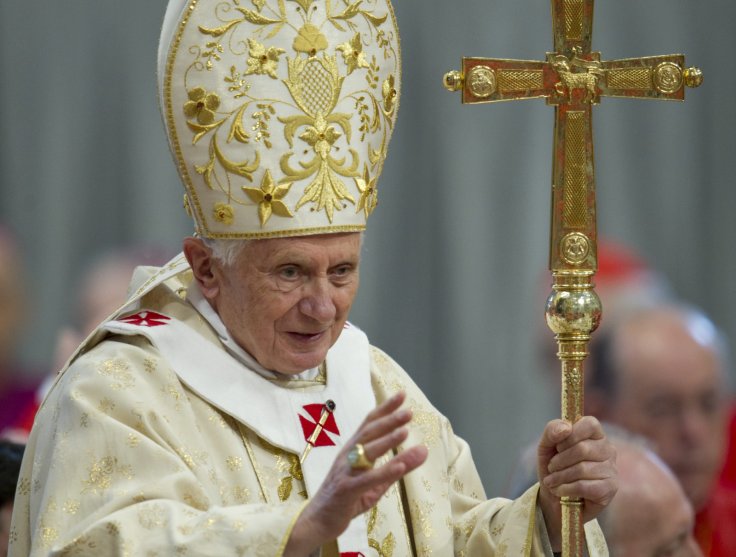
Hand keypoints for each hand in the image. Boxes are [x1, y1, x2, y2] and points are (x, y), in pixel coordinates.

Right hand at [284, 391, 427, 555]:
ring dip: (387, 441)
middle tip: (409, 411)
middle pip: (369, 433)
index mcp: (353, 450)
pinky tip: (400, 467)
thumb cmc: (347, 499)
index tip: (402, 395)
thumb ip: (398, 466)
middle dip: (389, 420)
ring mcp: (345, 472)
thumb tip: (424, 450)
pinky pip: (367, 479)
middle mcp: (348, 456)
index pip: (369, 424)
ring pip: (367, 452)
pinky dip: (384, 471)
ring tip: (405, 432)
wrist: (318, 521)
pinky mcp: (346, 490)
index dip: (385, 409)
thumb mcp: (376, 482)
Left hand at [536, 416, 616, 550]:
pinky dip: (566, 489)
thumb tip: (566, 427)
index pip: (590, 424)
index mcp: (595, 434)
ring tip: (552, 481)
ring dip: (560, 476)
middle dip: (559, 460)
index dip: (570, 435)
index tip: (558, 446)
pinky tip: (560, 490)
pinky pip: (584, 486)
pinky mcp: (610, 489)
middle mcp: (608, 449)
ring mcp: (612, 469)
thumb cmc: (554, 468)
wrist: (554, 499)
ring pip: (582, 469)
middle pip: (583, 449)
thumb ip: (552, 431)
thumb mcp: (546, 446)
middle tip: (551, 468)